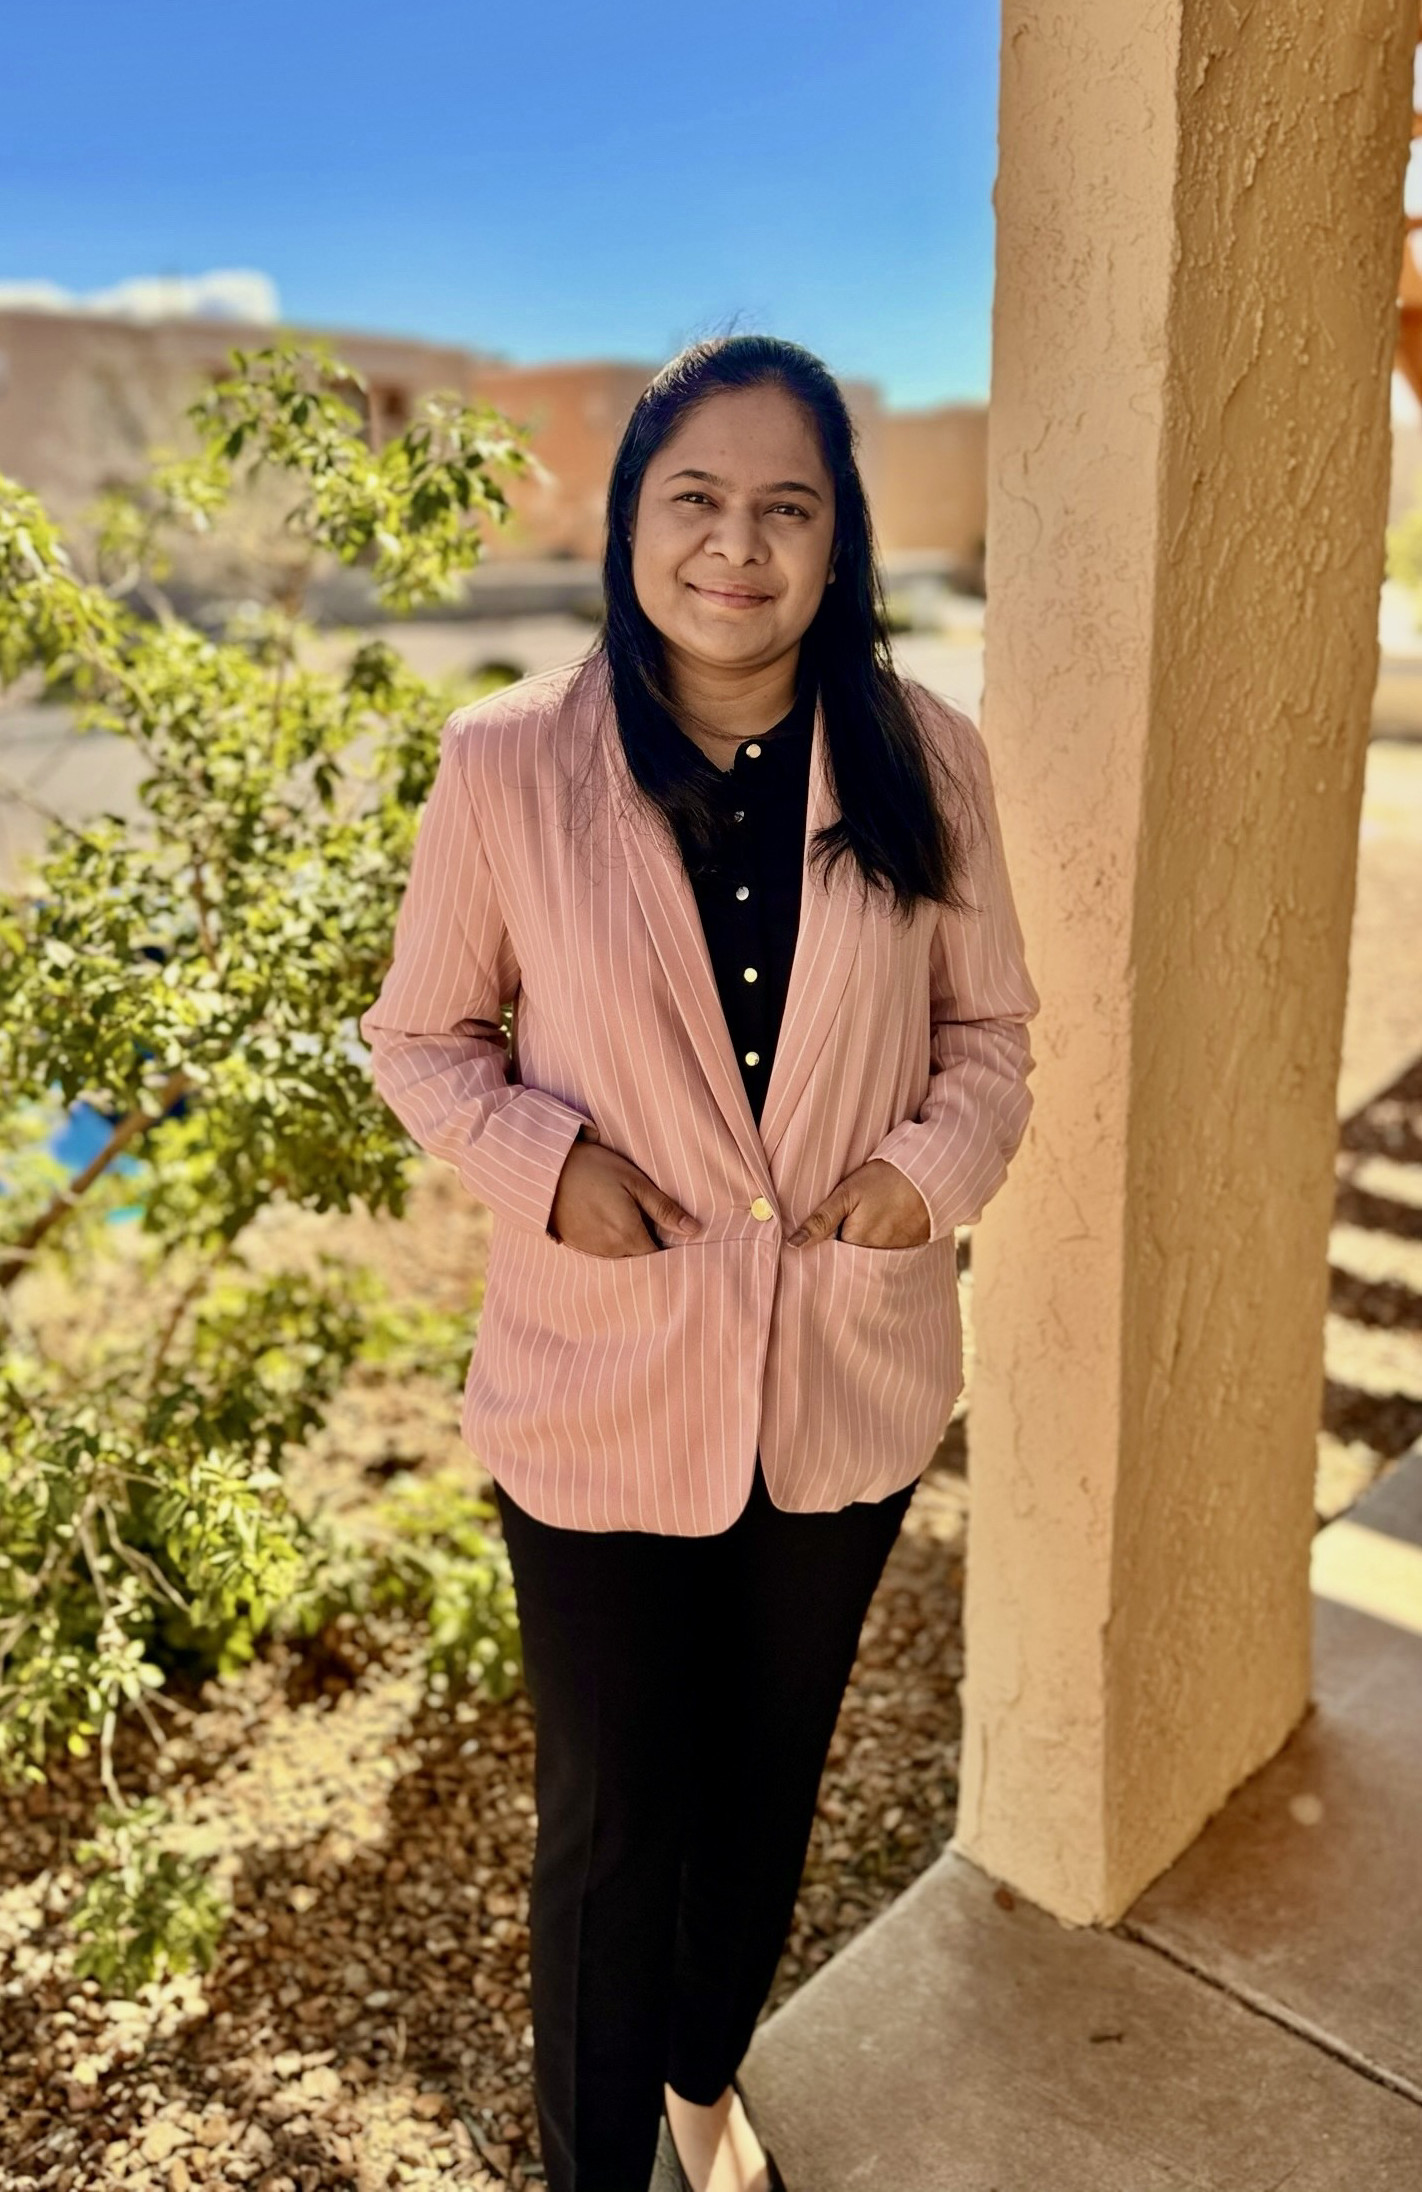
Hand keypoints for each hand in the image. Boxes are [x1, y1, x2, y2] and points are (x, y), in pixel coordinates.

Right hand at [549, 1132, 698, 1256]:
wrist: (546, 1170)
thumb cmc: (593, 1169)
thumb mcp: (634, 1182)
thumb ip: (664, 1208)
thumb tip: (693, 1229)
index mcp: (628, 1236)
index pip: (659, 1257)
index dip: (669, 1247)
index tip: (676, 1235)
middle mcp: (611, 1252)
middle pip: (641, 1258)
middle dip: (650, 1245)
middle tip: (655, 1222)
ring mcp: (592, 1252)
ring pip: (623, 1256)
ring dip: (630, 1244)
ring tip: (630, 1218)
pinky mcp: (578, 1247)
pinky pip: (605, 1253)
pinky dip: (612, 1242)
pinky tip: (610, 1220)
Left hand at [786, 1159, 930, 1249]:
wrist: (929, 1175)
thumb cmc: (885, 1180)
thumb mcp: (847, 1194)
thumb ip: (820, 1220)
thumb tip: (793, 1245)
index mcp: (855, 1244)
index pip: (829, 1257)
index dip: (823, 1246)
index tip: (823, 1234)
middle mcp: (875, 1258)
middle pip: (849, 1261)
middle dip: (841, 1252)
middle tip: (848, 1224)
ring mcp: (895, 1256)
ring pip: (867, 1259)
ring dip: (861, 1250)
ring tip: (866, 1224)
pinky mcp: (909, 1252)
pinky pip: (887, 1258)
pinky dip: (881, 1249)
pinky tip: (882, 1228)